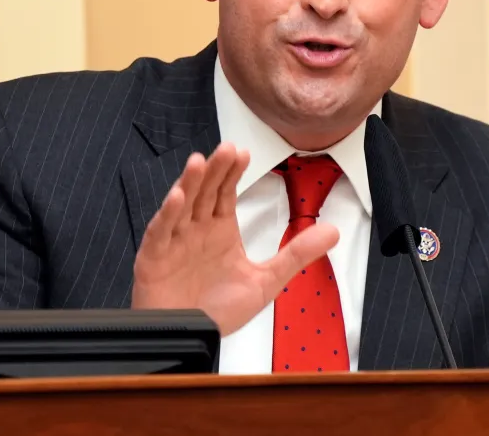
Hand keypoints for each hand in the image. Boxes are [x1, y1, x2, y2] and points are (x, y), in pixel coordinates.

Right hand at [131, 143, 339, 335]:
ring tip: (199, 162)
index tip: (243, 153)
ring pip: (181, 206)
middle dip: (216, 171)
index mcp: (219, 229)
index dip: (233, 173)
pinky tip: (176, 198)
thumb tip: (334, 231)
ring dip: (189, 184)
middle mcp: (196, 229)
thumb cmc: (218, 310)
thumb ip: (296, 255)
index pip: (226, 193)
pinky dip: (167, 215)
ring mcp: (174, 241)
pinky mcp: (154, 258)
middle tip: (227, 149)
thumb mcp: (266, 281)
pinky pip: (160, 233)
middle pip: (205, 192)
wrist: (191, 340)